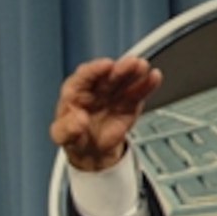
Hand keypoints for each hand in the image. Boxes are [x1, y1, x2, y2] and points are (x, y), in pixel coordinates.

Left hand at [49, 55, 162, 170]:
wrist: (91, 151)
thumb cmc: (74, 137)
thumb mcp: (62, 136)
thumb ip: (67, 129)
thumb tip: (79, 120)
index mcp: (75, 91)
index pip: (84, 76)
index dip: (95, 69)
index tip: (106, 66)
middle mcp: (95, 88)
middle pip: (108, 75)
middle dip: (119, 68)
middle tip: (130, 63)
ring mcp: (113, 94)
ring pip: (124, 79)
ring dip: (134, 72)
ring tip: (142, 67)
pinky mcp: (129, 102)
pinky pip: (138, 92)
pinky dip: (147, 84)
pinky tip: (154, 77)